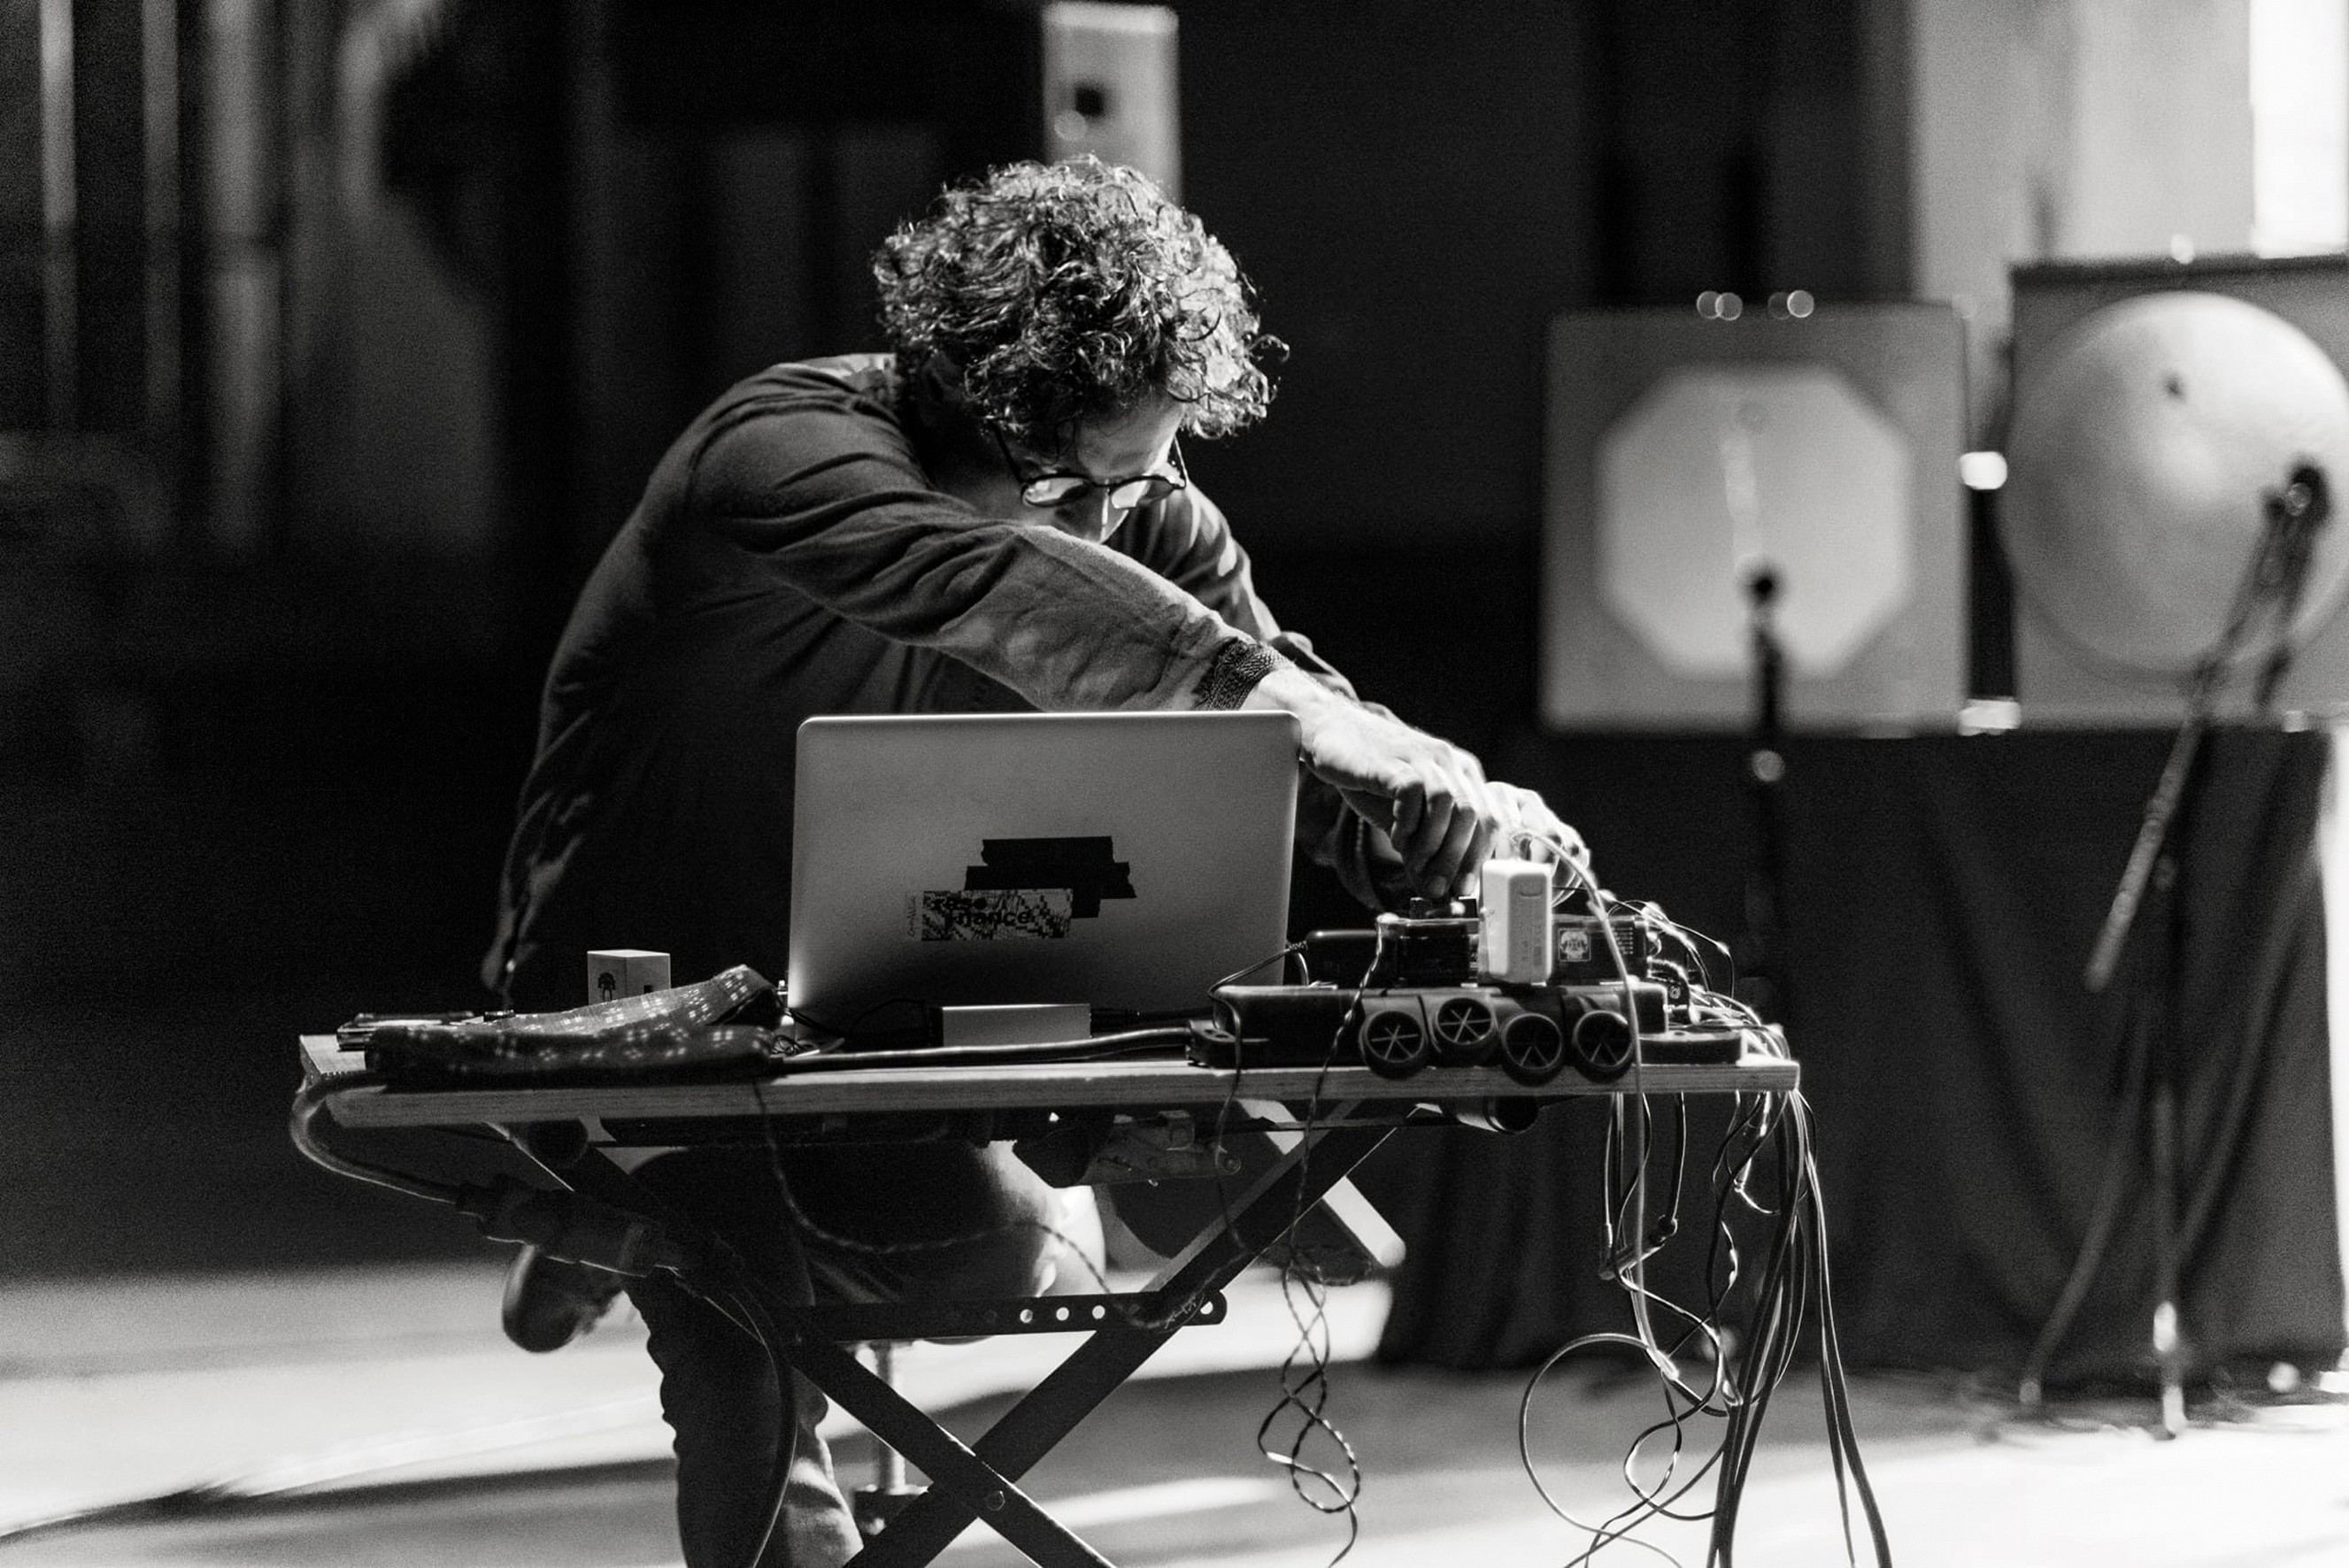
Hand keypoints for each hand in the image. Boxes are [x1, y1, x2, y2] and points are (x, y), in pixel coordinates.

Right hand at [1248, 668, 1587, 897]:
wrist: (1334, 732)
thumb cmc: (1373, 775)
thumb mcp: (1404, 818)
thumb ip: (1423, 850)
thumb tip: (1435, 893)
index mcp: (1463, 775)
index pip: (1491, 819)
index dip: (1481, 858)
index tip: (1465, 888)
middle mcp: (1450, 763)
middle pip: (1475, 816)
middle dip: (1458, 860)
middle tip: (1438, 887)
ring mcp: (1424, 758)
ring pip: (1450, 806)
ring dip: (1433, 845)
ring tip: (1414, 863)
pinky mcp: (1395, 761)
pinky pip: (1413, 794)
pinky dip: (1407, 823)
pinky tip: (1395, 836)